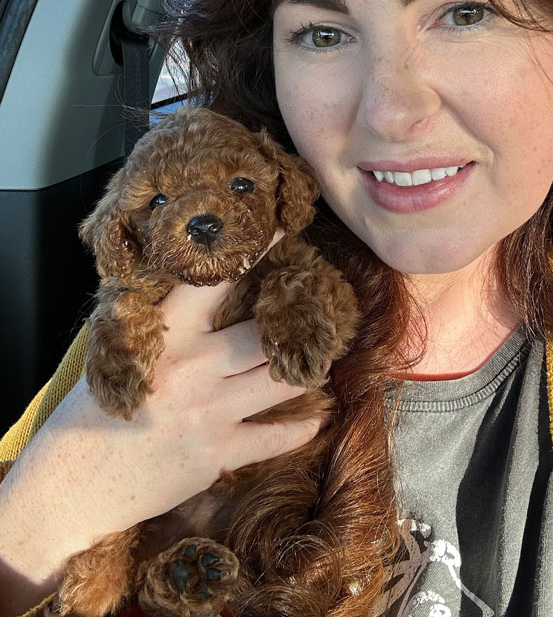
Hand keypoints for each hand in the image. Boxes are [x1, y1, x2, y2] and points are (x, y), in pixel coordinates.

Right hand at [0, 229, 323, 609]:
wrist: (71, 487)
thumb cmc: (90, 416)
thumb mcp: (118, 356)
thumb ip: (160, 327)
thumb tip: (194, 295)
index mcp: (166, 334)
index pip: (215, 281)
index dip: (255, 252)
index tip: (283, 229)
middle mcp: (194, 366)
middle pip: (263, 334)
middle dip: (293, 325)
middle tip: (315, 315)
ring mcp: (210, 410)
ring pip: (280, 379)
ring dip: (304, 371)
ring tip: (317, 361)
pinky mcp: (218, 452)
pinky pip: (275, 437)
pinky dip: (300, 428)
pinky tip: (315, 420)